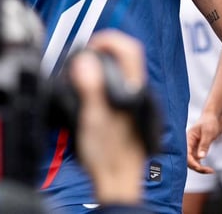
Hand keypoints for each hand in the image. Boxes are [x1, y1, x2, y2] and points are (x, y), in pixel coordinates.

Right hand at [69, 30, 148, 205]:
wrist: (117, 182)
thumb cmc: (109, 157)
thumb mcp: (93, 119)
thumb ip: (90, 88)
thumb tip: (85, 62)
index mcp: (132, 91)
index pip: (129, 50)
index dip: (109, 40)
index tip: (90, 45)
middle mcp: (137, 94)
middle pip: (127, 57)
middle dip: (105, 49)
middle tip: (85, 54)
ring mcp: (134, 103)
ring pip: (122, 72)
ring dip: (104, 64)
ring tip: (84, 69)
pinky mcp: (127, 112)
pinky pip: (117, 86)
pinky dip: (104, 79)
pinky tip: (90, 88)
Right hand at [186, 111, 221, 173]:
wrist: (211, 117)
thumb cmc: (209, 122)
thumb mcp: (208, 133)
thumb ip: (204, 144)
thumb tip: (201, 157)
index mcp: (188, 138)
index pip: (186, 154)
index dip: (192, 163)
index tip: (201, 168)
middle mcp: (188, 144)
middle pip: (188, 160)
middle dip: (197, 167)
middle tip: (209, 171)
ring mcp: (192, 147)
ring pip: (192, 162)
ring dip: (200, 168)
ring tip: (210, 171)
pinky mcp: (196, 149)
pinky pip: (196, 160)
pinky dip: (201, 165)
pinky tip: (208, 169)